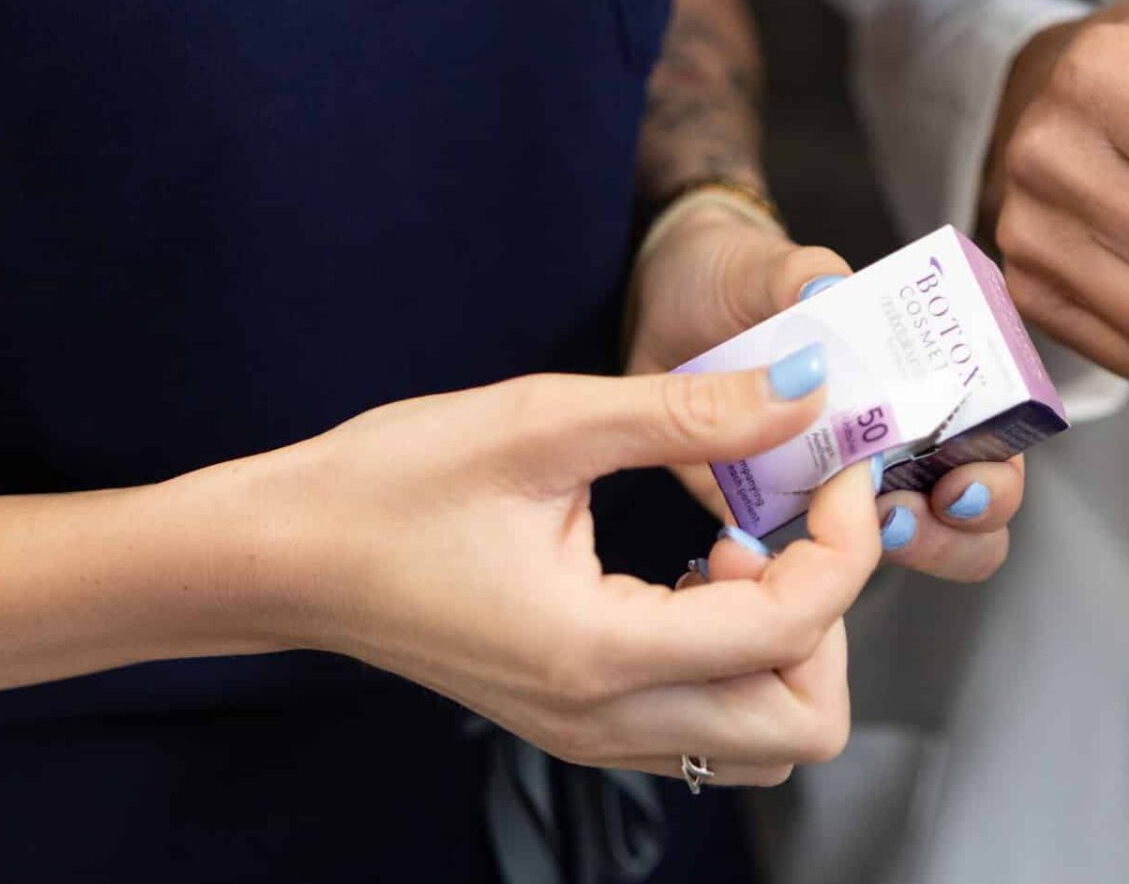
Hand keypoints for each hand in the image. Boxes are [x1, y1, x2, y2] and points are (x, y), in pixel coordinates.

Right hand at [201, 362, 877, 786]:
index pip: (797, 628)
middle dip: (830, 615)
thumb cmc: (388, 486)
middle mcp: (609, 718)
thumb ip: (689, 413)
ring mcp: (595, 733)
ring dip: (785, 643)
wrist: (283, 558)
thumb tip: (808, 392)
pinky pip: (710, 722)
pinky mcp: (583, 722)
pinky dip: (737, 655)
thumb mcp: (543, 422)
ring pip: (766, 737)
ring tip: (731, 550)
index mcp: (603, 651)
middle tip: (785, 521)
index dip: (845, 537)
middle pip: (806, 721)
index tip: (831, 460)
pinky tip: (693, 572)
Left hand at [626, 202, 1022, 580]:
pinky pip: (807, 568)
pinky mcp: (777, 519)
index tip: (963, 476)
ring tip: (856, 531)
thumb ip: (802, 275)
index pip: (993, 435)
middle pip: (967, 513)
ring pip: (905, 549)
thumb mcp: (765, 267)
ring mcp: (839, 487)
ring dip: (895, 555)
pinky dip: (800, 572)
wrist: (656, 312)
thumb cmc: (731, 282)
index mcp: (913, 377)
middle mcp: (891, 440)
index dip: (996, 467)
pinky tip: (768, 548)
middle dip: (956, 530)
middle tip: (906, 514)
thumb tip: (828, 290)